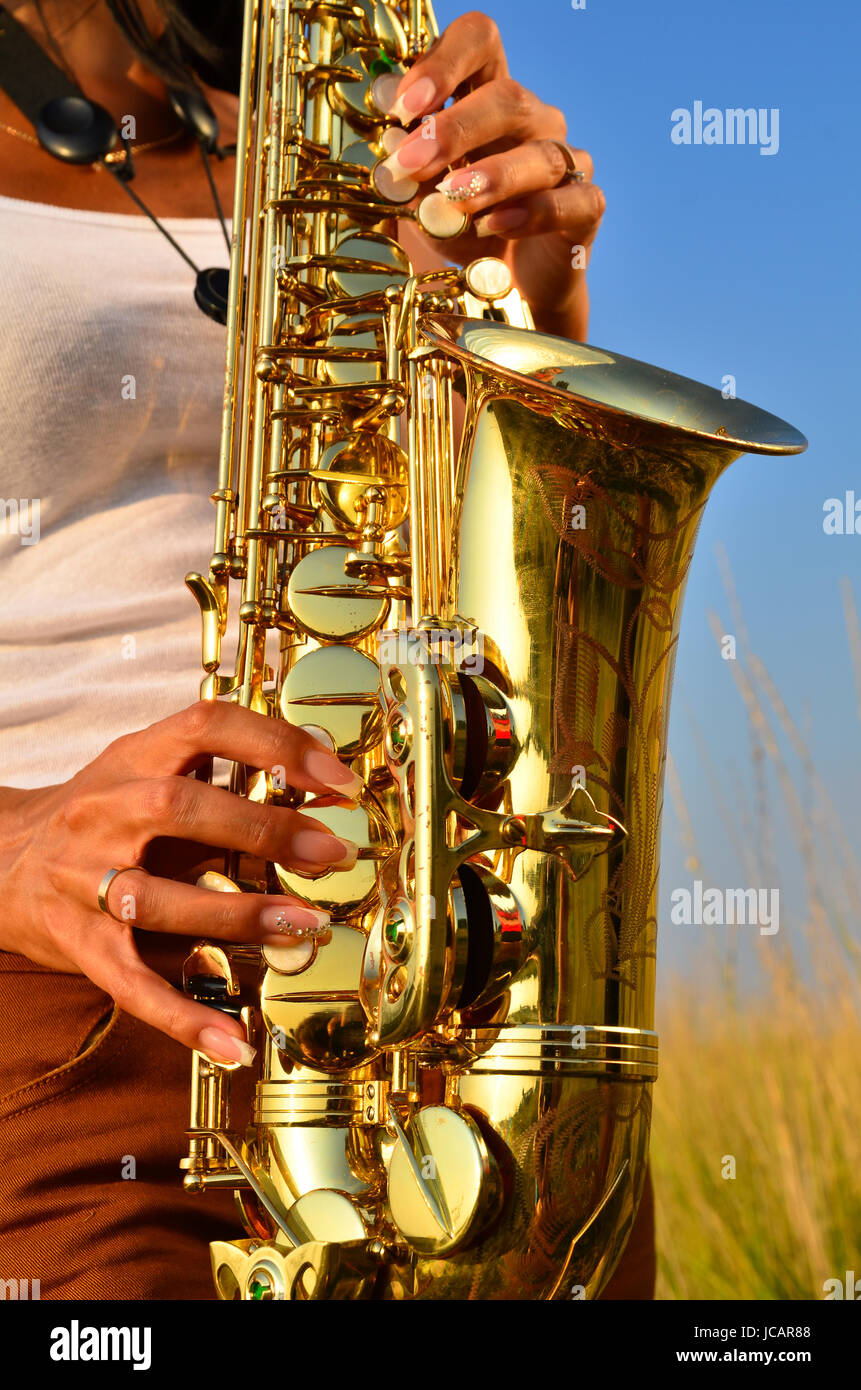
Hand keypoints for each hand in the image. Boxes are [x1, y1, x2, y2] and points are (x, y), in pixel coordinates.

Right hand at [0, 702, 362, 1061]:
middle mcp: (104, 811)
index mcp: (133, 757)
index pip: (206, 726)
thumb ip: (217, 774)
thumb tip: (319, 788)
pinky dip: (184, 1017)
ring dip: (238, 914)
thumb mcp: (145, 770)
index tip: (335, 776)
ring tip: (303, 925)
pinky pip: (133, 984)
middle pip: (180, 809)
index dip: (273, 743)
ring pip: (160, 897)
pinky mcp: (79, 944)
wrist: (1, 858)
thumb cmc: (99, 813)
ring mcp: (86, 879)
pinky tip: (234, 1043)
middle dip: (264, 830)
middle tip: (331, 853)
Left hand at [380, 11, 605, 337]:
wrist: (507, 293)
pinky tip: (496, 227)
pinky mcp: (585, 207)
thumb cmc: (464, 232)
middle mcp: (532, 120)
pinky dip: (534, 213)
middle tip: (413, 162)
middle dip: (455, 129)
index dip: (444, 62)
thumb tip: (393, 151)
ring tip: (453, 199)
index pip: (479, 43)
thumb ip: (411, 174)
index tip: (405, 105)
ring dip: (493, 175)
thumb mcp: (423, 202)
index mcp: (487, 97)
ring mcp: (564, 161)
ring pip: (541, 152)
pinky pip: (571, 200)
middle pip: (508, 96)